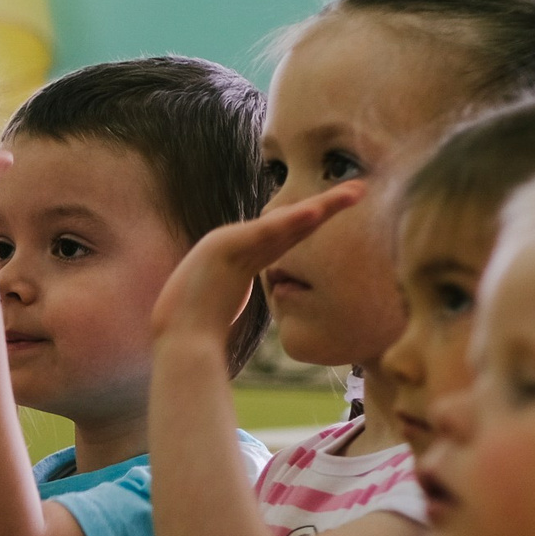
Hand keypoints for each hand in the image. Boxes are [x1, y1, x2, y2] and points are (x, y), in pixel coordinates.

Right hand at [150, 182, 364, 350]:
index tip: (335, 211)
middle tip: (358, 192)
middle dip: (326, 206)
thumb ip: (235, 308)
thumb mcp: (222, 317)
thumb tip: (242, 323)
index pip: (282, 239)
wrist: (176, 344)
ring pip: (284, 222)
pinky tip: (316, 211)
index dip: (310, 223)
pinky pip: (264, 233)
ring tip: (352, 194)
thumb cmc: (192, 338)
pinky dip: (290, 221)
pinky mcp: (223, 249)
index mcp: (238, 262)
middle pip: (290, 224)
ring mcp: (228, 244)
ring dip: (320, 207)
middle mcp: (235, 246)